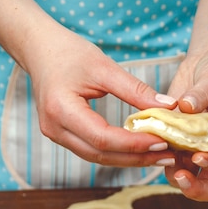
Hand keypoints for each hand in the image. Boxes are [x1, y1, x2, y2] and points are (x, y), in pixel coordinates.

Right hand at [25, 24, 176, 168]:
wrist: (39, 50)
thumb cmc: (68, 52)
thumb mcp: (103, 67)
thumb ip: (135, 90)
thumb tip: (168, 107)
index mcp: (61, 109)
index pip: (102, 137)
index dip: (134, 144)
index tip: (162, 141)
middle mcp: (55, 129)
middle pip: (100, 154)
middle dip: (136, 157)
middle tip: (168, 156)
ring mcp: (56, 135)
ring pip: (97, 157)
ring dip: (129, 159)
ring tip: (159, 156)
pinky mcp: (62, 136)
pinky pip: (93, 150)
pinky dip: (117, 152)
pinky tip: (140, 150)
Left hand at [163, 48, 207, 200]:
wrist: (205, 65)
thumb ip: (202, 94)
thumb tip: (186, 106)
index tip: (198, 156)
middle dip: (195, 187)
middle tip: (180, 176)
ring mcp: (193, 149)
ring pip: (184, 176)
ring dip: (172, 172)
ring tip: (160, 152)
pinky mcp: (174, 143)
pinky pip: (165, 158)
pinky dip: (157, 155)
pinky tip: (150, 142)